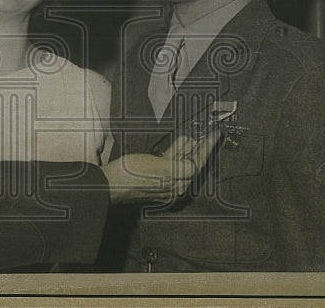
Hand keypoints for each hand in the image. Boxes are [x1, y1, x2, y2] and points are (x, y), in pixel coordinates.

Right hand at [100, 130, 219, 204]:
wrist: (110, 184)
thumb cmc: (130, 175)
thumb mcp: (159, 164)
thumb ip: (178, 160)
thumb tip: (193, 153)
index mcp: (177, 185)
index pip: (198, 162)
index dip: (207, 147)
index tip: (214, 135)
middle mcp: (174, 189)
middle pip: (192, 165)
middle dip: (199, 149)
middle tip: (207, 134)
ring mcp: (166, 188)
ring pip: (182, 166)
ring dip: (188, 151)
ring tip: (193, 138)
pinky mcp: (157, 186)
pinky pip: (172, 169)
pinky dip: (176, 157)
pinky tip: (175, 150)